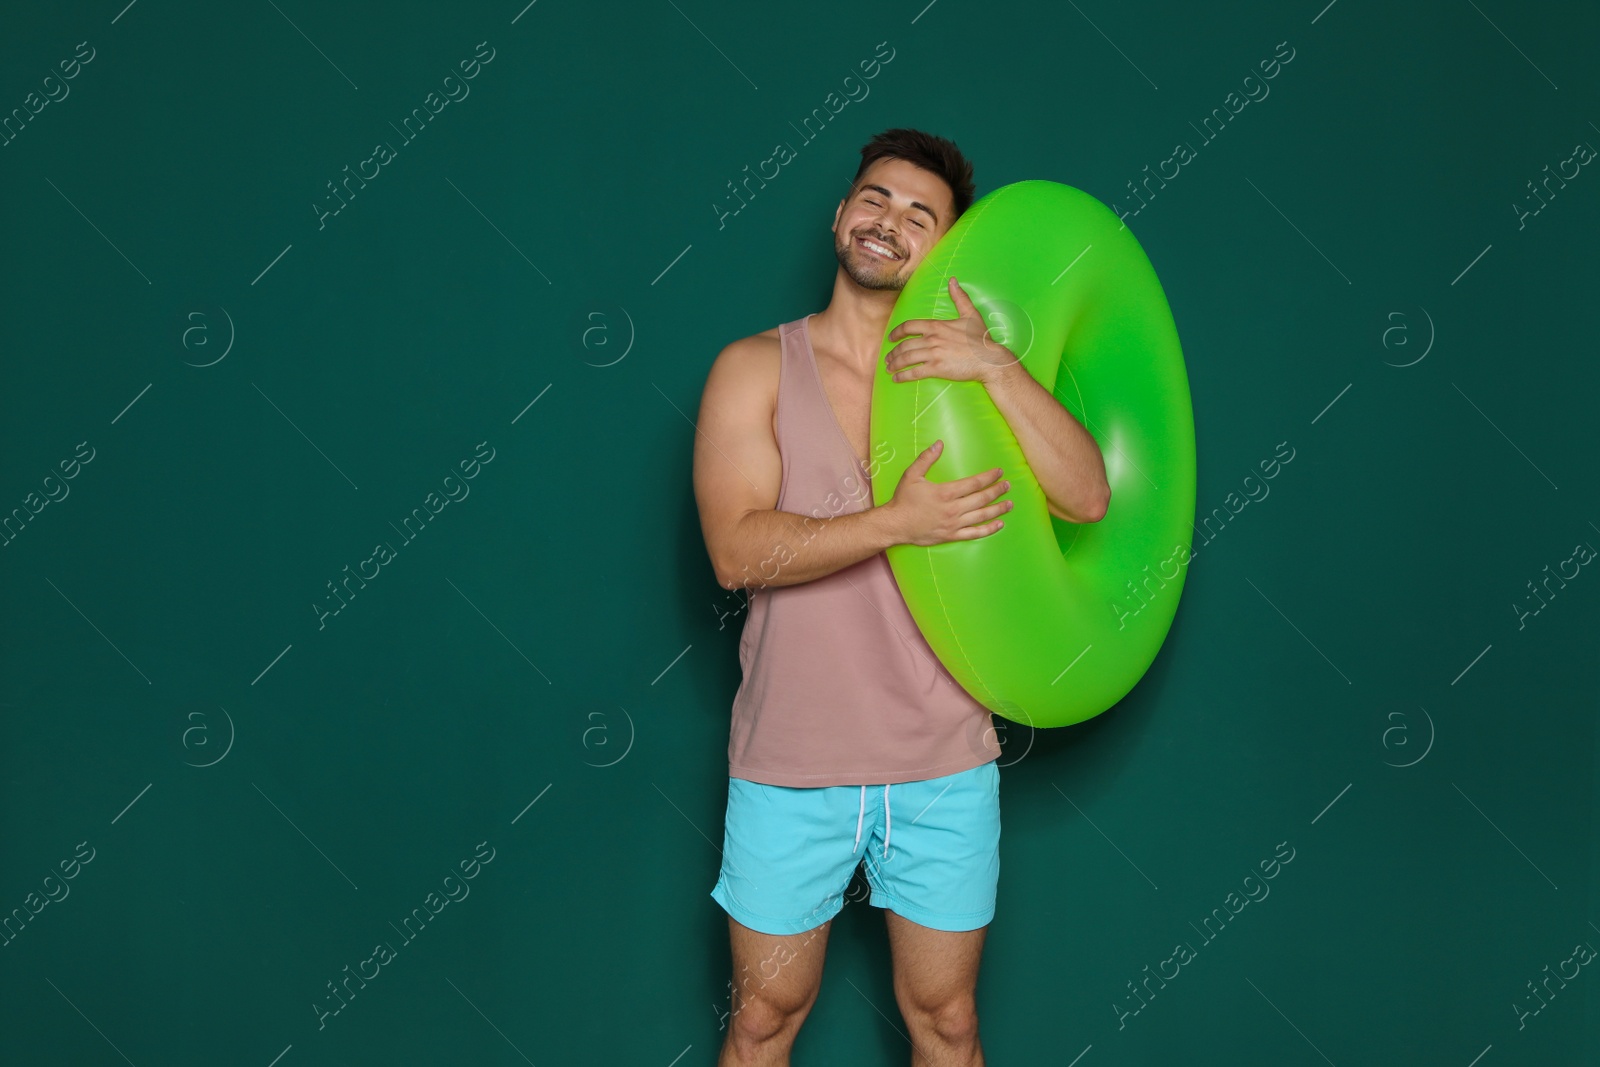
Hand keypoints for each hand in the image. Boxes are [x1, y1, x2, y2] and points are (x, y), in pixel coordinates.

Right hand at [883, 439, 1012, 546]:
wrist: (895, 524)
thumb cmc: (903, 500)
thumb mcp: (912, 475)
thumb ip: (926, 458)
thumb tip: (939, 443)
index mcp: (945, 492)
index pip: (974, 483)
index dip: (989, 477)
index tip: (999, 472)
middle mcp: (953, 509)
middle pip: (981, 499)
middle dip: (997, 491)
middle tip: (1008, 486)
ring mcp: (954, 524)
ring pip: (981, 516)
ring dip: (998, 509)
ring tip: (1009, 504)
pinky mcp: (952, 535)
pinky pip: (974, 533)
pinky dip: (989, 529)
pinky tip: (999, 524)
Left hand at [884, 277, 1020, 385]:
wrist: (989, 359)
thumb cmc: (980, 338)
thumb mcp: (970, 314)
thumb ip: (959, 297)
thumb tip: (953, 280)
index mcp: (936, 325)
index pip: (909, 326)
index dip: (896, 332)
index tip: (890, 338)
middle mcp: (932, 339)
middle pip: (904, 345)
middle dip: (892, 352)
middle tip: (888, 358)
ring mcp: (933, 354)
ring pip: (906, 358)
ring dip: (894, 364)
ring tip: (889, 368)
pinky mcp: (937, 369)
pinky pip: (914, 372)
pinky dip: (902, 376)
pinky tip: (896, 378)